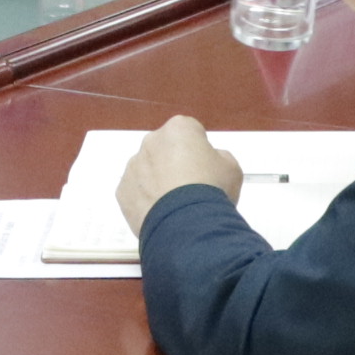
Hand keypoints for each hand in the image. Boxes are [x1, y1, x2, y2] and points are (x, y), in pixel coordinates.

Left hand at [117, 117, 244, 233]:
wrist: (188, 226)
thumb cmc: (213, 190)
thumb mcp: (231, 168)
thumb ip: (217, 157)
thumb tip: (206, 162)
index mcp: (178, 129)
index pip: (190, 132)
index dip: (200, 151)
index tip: (206, 169)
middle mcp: (151, 141)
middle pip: (165, 149)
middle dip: (175, 164)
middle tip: (190, 188)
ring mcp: (133, 166)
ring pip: (147, 171)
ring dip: (158, 182)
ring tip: (176, 206)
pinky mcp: (122, 191)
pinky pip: (136, 192)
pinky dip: (146, 201)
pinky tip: (162, 215)